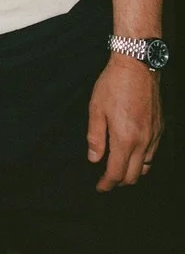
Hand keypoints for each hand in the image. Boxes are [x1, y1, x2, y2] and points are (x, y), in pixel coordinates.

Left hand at [87, 53, 163, 190]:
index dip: (107, 183)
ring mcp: (154, 135)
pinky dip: (142, 160)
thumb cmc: (113, 84)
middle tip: (107, 179)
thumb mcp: (96, 108)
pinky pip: (152, 153)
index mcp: (125, 138)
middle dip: (119, 181)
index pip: (117, 172)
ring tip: (119, 168)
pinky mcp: (160, 128)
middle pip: (133, 175)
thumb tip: (93, 158)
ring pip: (145, 166)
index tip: (99, 187)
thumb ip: (95, 136)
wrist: (137, 66)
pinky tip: (132, 153)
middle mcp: (143, 141)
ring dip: (132, 172)